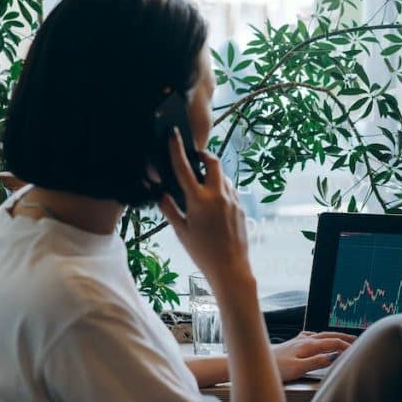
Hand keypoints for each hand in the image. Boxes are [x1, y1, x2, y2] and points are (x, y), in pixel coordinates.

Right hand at [158, 129, 252, 293]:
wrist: (230, 268)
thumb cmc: (202, 252)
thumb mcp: (180, 231)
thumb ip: (169, 208)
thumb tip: (160, 193)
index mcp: (199, 200)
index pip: (184, 168)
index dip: (176, 148)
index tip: (173, 134)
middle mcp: (218, 195)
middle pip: (213, 162)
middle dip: (204, 155)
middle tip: (196, 157)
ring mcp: (233, 200)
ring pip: (224, 177)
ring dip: (213, 174)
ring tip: (203, 185)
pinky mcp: (241, 207)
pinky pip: (231, 190)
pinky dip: (221, 189)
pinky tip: (215, 202)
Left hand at [272, 331, 356, 380]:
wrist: (256, 360)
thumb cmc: (275, 367)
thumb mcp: (297, 369)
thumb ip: (316, 362)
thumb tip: (333, 357)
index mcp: (308, 345)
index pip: (332, 343)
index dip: (346, 346)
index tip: (357, 350)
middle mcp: (305, 339)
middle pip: (329, 336)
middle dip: (343, 338)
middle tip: (357, 340)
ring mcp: (298, 340)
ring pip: (321, 335)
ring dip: (333, 336)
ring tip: (343, 338)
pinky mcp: (293, 343)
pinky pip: (311, 336)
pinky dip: (320, 336)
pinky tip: (317, 337)